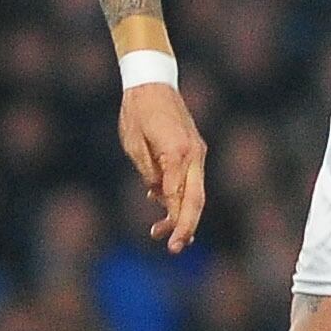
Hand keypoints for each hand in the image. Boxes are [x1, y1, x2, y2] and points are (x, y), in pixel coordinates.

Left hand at [119, 80, 207, 252]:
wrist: (152, 82)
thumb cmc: (138, 111)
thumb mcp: (134, 144)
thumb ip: (148, 172)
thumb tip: (158, 196)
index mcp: (177, 152)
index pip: (178, 195)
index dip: (174, 220)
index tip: (167, 240)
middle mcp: (193, 154)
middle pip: (196, 199)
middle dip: (186, 226)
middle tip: (174, 248)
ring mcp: (197, 152)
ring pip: (195, 192)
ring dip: (181, 215)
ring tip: (158, 233)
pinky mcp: (193, 150)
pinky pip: (189, 180)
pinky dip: (178, 196)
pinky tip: (159, 206)